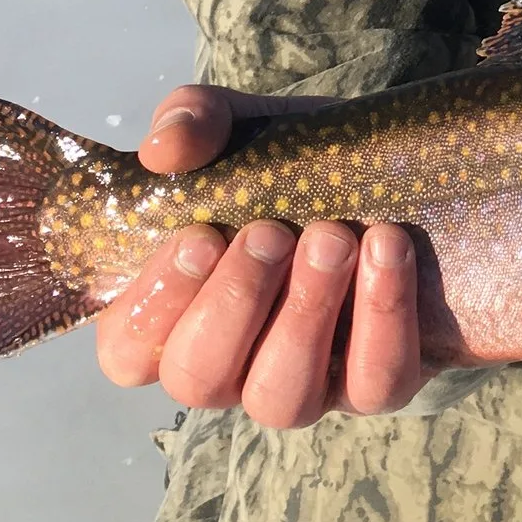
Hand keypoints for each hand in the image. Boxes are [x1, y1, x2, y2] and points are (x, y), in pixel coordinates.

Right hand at [93, 84, 433, 425]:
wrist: (395, 165)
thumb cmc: (294, 162)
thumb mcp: (242, 128)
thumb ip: (193, 123)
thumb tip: (162, 149)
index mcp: (178, 313)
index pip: (126, 352)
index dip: (153, 305)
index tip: (199, 235)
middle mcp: (233, 365)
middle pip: (199, 379)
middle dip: (233, 302)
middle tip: (269, 232)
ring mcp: (306, 385)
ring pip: (281, 398)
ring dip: (304, 314)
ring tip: (332, 238)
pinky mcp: (380, 384)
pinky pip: (375, 383)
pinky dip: (381, 315)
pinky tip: (386, 247)